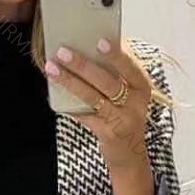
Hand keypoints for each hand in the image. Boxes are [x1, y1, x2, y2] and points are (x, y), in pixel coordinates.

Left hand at [44, 39, 152, 170]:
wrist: (130, 154)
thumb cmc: (126, 117)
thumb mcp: (130, 95)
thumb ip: (117, 76)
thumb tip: (91, 51)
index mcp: (142, 87)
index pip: (130, 67)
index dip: (116, 54)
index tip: (100, 40)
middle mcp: (135, 102)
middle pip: (106, 81)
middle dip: (82, 65)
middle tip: (63, 52)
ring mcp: (122, 119)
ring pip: (92, 97)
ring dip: (70, 82)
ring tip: (53, 70)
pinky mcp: (108, 133)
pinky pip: (85, 116)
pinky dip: (70, 107)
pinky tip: (56, 98)